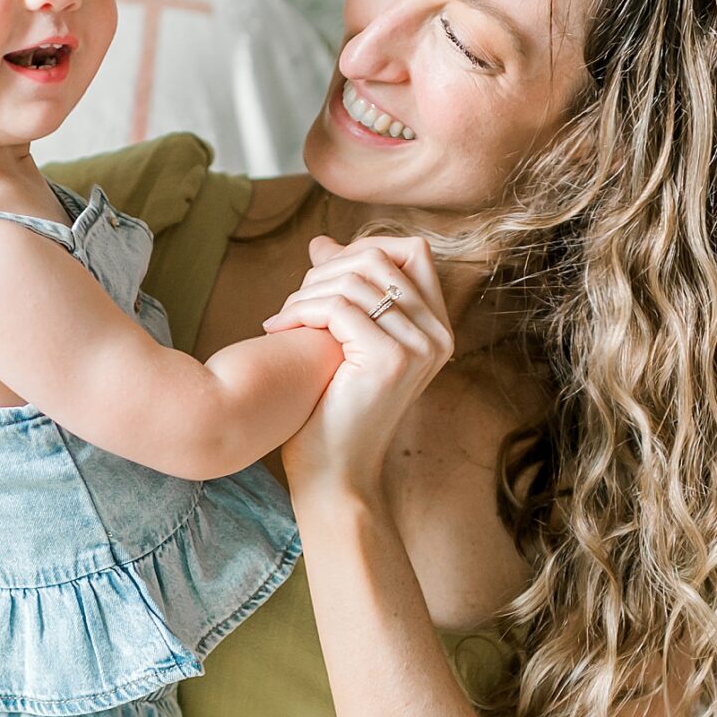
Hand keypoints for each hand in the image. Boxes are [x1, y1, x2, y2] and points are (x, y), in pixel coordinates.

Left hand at [261, 234, 453, 507]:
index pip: (411, 250)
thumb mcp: (343, 339)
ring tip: (282, 318)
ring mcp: (420, 347)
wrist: (333, 472)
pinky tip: (277, 329)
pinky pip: (339, 307)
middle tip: (293, 303)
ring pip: (355, 279)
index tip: (319, 276)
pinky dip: (300, 311)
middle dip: (326, 270)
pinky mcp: (391, 359)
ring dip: (306, 292)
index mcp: (436, 327)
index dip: (362, 248)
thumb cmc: (332, 408)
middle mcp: (438, 335)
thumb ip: (342, 289)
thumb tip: (321, 243)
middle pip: (380, 256)